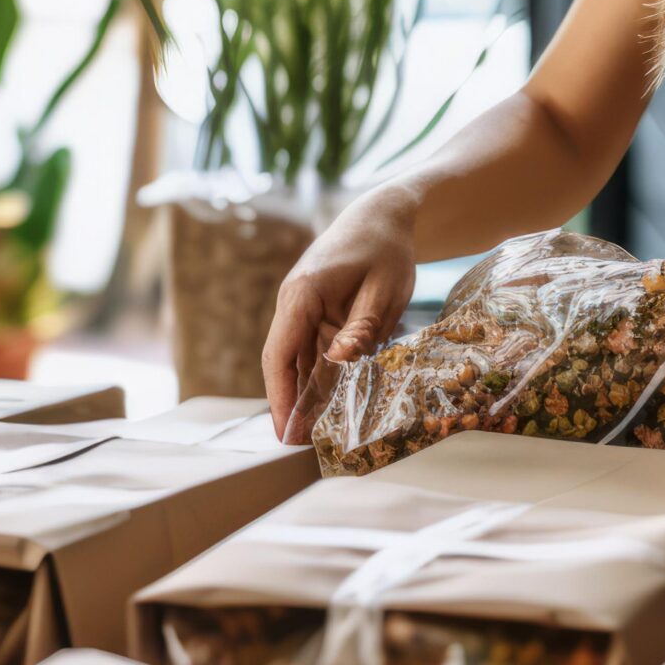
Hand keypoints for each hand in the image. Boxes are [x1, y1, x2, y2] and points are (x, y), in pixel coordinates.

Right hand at [259, 187, 418, 442]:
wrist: (385, 216)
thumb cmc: (386, 249)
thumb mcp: (383, 291)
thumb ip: (361, 328)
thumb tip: (336, 363)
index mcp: (302, 294)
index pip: (278, 353)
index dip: (278, 396)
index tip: (283, 431)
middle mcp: (293, 303)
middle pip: (283, 363)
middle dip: (289, 405)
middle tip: (299, 448)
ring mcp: (303, 309)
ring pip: (297, 361)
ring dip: (303, 395)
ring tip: (313, 437)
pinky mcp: (317, 314)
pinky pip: (312, 351)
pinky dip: (318, 378)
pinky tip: (328, 406)